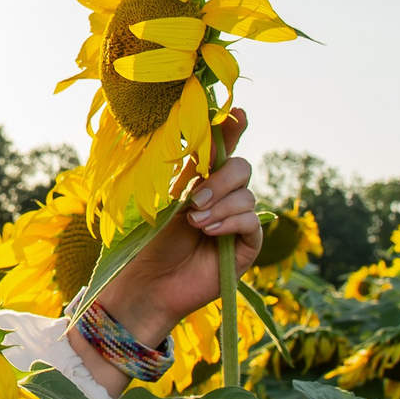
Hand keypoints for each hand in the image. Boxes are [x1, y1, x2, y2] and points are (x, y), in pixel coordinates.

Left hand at [96, 108, 261, 340]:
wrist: (147, 283)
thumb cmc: (147, 245)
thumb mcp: (163, 201)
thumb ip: (186, 171)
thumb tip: (202, 139)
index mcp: (198, 182)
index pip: (222, 150)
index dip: (232, 130)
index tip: (238, 114)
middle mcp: (221, 199)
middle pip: (242, 167)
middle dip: (221, 178)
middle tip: (194, 198)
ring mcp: (235, 223)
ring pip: (247, 195)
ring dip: (220, 205)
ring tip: (194, 223)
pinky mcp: (245, 248)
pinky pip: (252, 222)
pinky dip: (231, 222)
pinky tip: (209, 232)